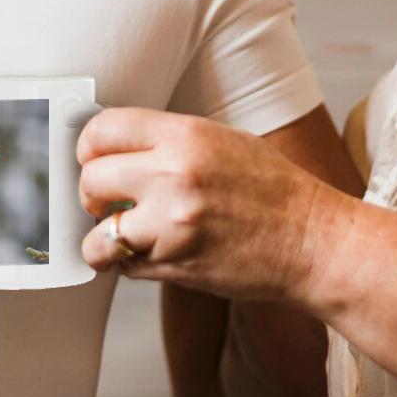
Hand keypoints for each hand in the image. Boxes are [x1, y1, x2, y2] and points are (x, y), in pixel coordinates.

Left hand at [77, 107, 335, 304]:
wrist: (308, 238)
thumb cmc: (268, 186)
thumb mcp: (218, 138)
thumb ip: (165, 139)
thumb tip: (113, 145)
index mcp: (184, 135)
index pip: (102, 129)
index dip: (88, 146)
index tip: (92, 157)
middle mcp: (173, 175)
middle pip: (90, 180)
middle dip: (92, 194)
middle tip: (107, 200)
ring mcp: (172, 225)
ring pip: (98, 236)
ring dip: (102, 238)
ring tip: (122, 233)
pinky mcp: (175, 266)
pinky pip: (124, 267)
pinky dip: (128, 264)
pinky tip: (151, 251)